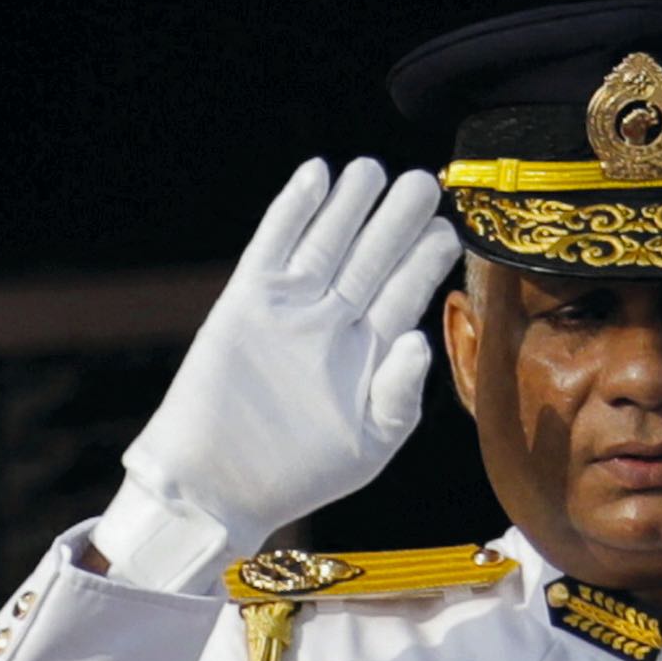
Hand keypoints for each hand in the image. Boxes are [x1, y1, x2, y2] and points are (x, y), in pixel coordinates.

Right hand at [114, 160, 461, 561]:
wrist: (215, 490)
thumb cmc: (295, 478)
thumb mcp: (368, 447)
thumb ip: (401, 395)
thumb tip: (420, 339)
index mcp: (368, 352)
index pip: (406, 289)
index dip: (426, 257)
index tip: (447, 230)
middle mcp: (333, 322)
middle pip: (373, 255)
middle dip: (398, 218)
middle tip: (422, 184)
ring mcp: (291, 309)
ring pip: (328, 240)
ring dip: (350, 204)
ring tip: (371, 170)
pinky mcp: (246, 303)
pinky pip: (273, 245)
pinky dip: (293, 210)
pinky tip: (316, 175)